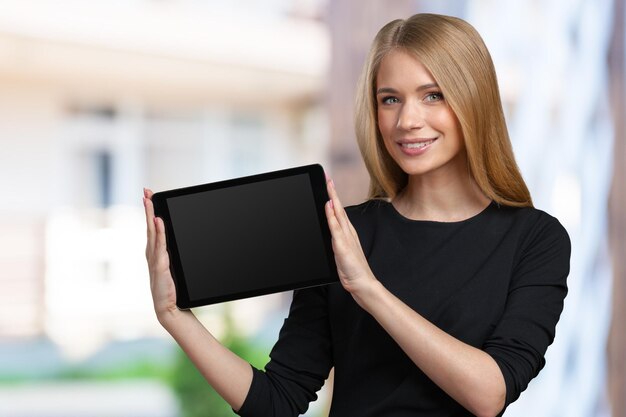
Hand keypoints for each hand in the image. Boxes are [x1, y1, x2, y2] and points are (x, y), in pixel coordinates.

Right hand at [143, 188, 179, 321]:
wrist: (168, 307)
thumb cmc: (170, 288)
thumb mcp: (171, 266)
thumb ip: (170, 253)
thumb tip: (172, 238)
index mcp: (155, 252)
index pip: (152, 227)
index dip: (149, 211)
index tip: (149, 196)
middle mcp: (152, 253)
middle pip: (149, 225)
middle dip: (148, 208)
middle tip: (146, 192)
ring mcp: (154, 259)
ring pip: (152, 232)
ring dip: (150, 215)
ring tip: (149, 200)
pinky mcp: (160, 266)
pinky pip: (160, 246)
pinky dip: (159, 232)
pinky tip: (159, 221)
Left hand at [325, 178, 376, 296]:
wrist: (362, 283)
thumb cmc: (352, 269)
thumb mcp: (341, 251)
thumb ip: (336, 238)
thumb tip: (330, 226)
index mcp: (347, 233)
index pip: (339, 211)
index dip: (334, 197)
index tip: (329, 184)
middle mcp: (348, 232)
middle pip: (339, 208)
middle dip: (333, 193)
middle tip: (328, 178)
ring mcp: (346, 238)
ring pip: (338, 214)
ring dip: (333, 199)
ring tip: (328, 186)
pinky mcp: (342, 246)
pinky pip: (335, 228)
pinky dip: (332, 216)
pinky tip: (328, 207)